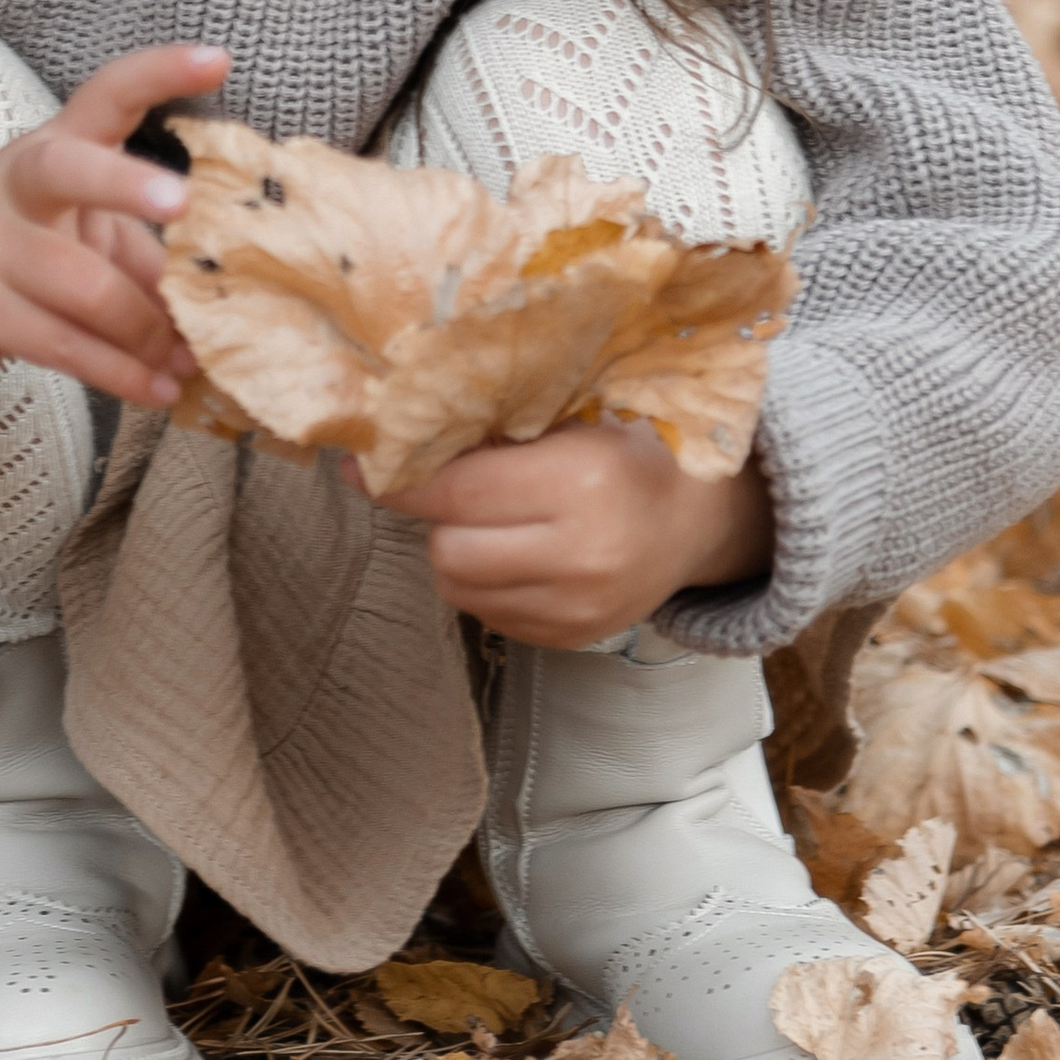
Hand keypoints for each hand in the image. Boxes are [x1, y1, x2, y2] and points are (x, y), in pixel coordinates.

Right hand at [0, 40, 226, 406]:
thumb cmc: (23, 237)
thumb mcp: (81, 223)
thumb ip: (146, 250)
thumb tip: (222, 299)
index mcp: (54, 145)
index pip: (105, 94)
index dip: (159, 72)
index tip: (217, 60)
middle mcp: (18, 185)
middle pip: (67, 171)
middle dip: (124, 185)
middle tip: (181, 204)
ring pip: (84, 286)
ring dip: (148, 329)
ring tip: (191, 357)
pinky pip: (64, 347)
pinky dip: (120, 373)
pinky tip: (158, 387)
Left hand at [374, 424, 774, 647]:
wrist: (698, 521)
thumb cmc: (629, 453)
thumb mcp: (574, 421)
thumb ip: (497, 431)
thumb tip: (398, 434)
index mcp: (581, 482)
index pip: (457, 490)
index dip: (401, 478)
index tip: (362, 464)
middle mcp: (580, 555)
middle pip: (448, 548)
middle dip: (435, 516)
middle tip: (450, 488)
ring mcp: (577, 609)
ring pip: (458, 587)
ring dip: (454, 550)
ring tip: (487, 519)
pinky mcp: (571, 639)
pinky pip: (486, 614)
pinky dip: (484, 582)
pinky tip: (514, 551)